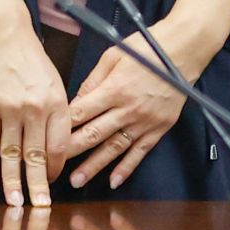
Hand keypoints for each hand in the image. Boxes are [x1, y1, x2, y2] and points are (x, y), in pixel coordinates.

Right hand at [0, 0, 69, 206]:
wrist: (5, 36)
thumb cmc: (35, 61)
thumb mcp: (57, 84)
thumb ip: (58, 115)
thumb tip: (56, 150)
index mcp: (56, 102)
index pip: (59, 145)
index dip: (55, 168)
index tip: (52, 183)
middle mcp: (34, 108)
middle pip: (36, 155)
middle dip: (37, 186)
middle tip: (39, 208)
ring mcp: (8, 109)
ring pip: (11, 154)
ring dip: (12, 182)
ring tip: (14, 203)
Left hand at [58, 0, 225, 190]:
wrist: (184, 50)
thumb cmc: (146, 48)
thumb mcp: (113, 56)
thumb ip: (93, 80)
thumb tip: (75, 103)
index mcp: (114, 89)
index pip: (81, 113)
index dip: (62, 127)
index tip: (46, 139)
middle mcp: (128, 109)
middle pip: (94, 134)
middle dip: (71, 152)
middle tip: (53, 167)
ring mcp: (144, 121)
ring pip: (114, 148)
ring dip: (94, 166)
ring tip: (77, 181)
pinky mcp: (159, 128)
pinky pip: (140, 151)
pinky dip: (127, 168)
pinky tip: (114, 181)